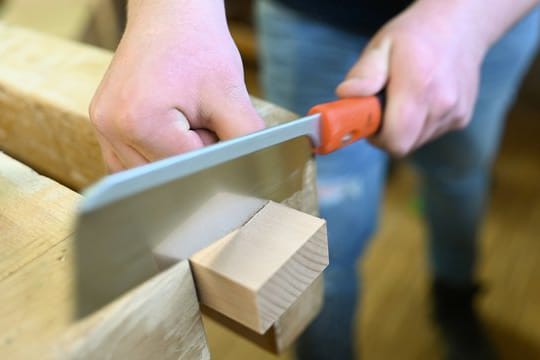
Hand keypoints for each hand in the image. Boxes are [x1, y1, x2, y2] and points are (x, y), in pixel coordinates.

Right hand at [90, 0, 263, 171]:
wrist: (171, 15)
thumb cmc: (198, 47)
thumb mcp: (230, 94)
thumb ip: (244, 139)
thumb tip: (252, 172)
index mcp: (139, 122)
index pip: (185, 168)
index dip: (210, 151)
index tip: (218, 126)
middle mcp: (111, 129)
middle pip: (165, 174)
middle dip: (191, 153)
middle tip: (200, 115)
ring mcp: (102, 128)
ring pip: (148, 172)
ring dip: (173, 154)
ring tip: (182, 116)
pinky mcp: (103, 125)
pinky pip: (131, 161)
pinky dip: (155, 153)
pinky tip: (168, 127)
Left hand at [336, 0, 487, 155]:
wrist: (458, 26)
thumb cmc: (415, 36)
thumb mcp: (381, 45)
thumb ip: (364, 73)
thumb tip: (347, 94)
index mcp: (418, 84)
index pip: (395, 140)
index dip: (376, 137)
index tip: (369, 120)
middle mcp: (442, 102)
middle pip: (404, 145)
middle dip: (388, 133)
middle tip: (383, 107)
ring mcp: (455, 112)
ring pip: (417, 141)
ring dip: (404, 128)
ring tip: (404, 98)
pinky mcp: (462, 118)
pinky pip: (431, 133)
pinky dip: (421, 123)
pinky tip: (422, 99)